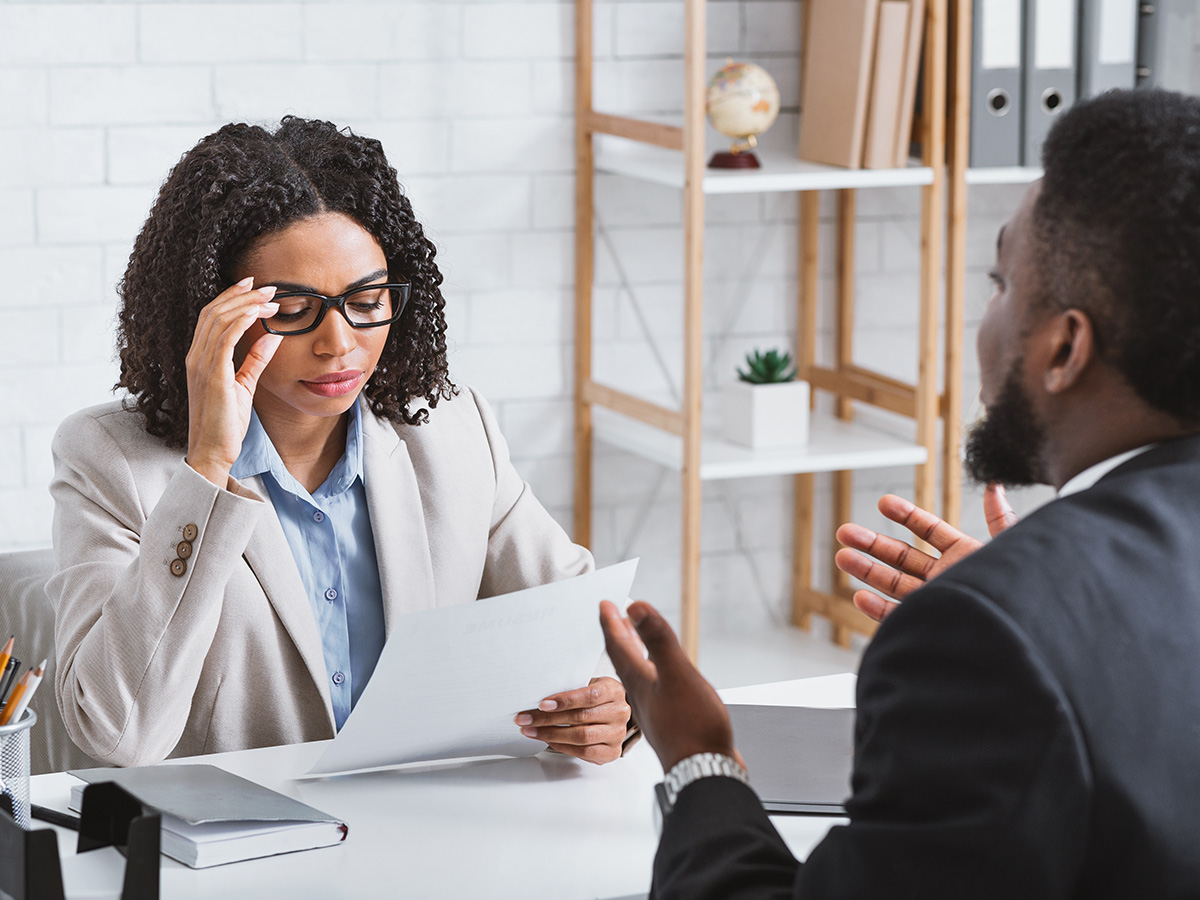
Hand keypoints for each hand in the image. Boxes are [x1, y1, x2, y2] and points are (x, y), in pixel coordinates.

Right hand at [184, 277, 281, 486]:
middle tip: (269, 285)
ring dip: (246, 303)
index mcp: (200, 357)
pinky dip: (241, 320)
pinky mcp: (211, 375)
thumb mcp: (244, 386)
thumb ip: (255, 360)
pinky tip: (258, 312)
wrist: (213, 451)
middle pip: (215, 311)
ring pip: (219, 320)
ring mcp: (200, 365)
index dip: (232, 297)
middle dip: (242, 294)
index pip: (212, 317)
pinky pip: (224, 338)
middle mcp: (195, 356)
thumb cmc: (226, 423)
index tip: (255, 286)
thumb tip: (272, 336)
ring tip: (270, 296)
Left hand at [514, 676, 629, 764]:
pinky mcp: (612, 751)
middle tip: (526, 719)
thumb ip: (570, 689)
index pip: (590, 696)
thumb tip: (538, 696)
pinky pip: (584, 752)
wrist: (611, 713)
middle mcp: (619, 712)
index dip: (565, 700)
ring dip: (551, 734)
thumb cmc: (594, 697)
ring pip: (581, 737)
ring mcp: (617, 733)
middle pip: (581, 718)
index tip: (542, 704)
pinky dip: (562, 746)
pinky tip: (548, 740)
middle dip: (548, 719)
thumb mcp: (587, 685)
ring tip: (531, 731)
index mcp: (613, 690)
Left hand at [598, 600, 741, 773]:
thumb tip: (634, 607)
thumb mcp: (676, 675)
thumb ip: (657, 641)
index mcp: (640, 681)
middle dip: (618, 636)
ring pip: (636, 675)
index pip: (618, 646)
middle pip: (623, 660)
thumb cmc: (693, 727)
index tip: (603, 604)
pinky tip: (662, 680)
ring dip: (631, 654)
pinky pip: (651, 690)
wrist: (705, 772)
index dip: (611, 623)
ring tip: (632, 642)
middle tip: (612, 617)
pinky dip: (650, 674)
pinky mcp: (669, 721)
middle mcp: (642, 695)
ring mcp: (655, 709)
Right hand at [835, 484, 1017, 622]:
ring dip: (867, 570)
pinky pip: (899, 617)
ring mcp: (937, 601)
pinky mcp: (932, 626)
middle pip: (902, 556)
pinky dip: (877, 609)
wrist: (1028, 638)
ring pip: (894, 583)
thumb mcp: (1013, 549)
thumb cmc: (1027, 591)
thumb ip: (1001, 520)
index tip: (883, 503)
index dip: (906, 515)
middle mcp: (947, 578)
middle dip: (872, 543)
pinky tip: (860, 597)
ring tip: (843, 557)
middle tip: (846, 532)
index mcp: (965, 555)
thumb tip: (995, 487)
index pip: (929, 531)